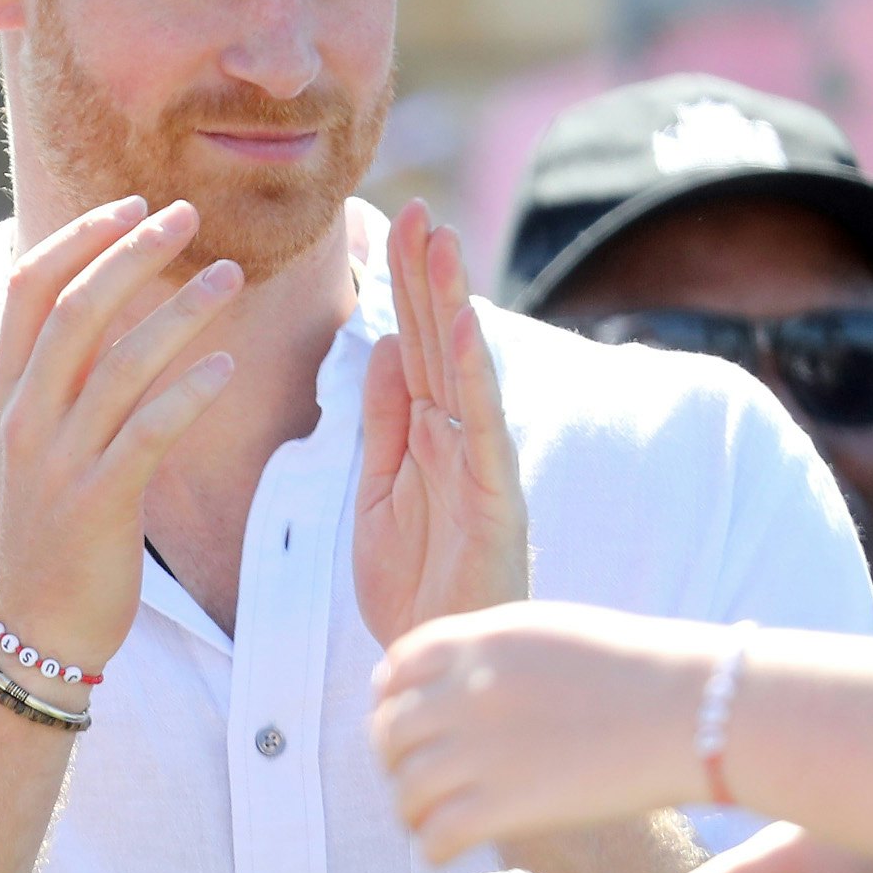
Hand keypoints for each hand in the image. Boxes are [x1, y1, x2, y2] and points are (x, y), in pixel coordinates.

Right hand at [0, 196, 241, 682]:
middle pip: (74, 309)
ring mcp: (56, 462)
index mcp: (4, 396)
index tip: (132, 204)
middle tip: (188, 216)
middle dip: (131, 253)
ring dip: (178, 311)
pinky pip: (148, 432)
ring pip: (119, 364)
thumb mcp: (31, 446)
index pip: (27, 289)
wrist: (28, 632)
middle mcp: (22, 420)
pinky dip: (188, 391)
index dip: (79, 237)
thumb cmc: (45, 533)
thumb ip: (58, 381)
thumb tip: (97, 311)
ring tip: (229, 278)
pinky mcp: (98, 506)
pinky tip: (227, 365)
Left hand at [355, 202, 529, 645]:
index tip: (388, 223)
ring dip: (451, 303)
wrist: (432, 665)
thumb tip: (379, 344)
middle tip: (413, 207)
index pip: (414, 345)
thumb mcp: (378, 492)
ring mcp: (481, 466)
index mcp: (430, 436)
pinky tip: (462, 326)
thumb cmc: (413, 587)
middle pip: (439, 343)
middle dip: (427, 276)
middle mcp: (461, 440)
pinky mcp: (494, 499)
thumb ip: (382, 422)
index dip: (404, 286)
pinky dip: (473, 375)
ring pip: (463, 370)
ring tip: (441, 240)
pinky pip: (482, 427)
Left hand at [372, 602, 716, 860]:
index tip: (404, 726)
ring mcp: (479, 749)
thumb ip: (494, 652)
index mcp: (479, 640)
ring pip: (405, 789)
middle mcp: (467, 690)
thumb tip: (455, 683)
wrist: (697, 711)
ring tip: (429, 823)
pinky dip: (431, 847)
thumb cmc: (642, 673)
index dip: (390, 702)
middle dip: (396, 760)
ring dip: (410, 810)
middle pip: (391, 732)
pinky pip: (434, 835)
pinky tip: (447, 851)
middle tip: (416, 781)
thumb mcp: (551, 633)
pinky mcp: (502, 806)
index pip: (396, 670)